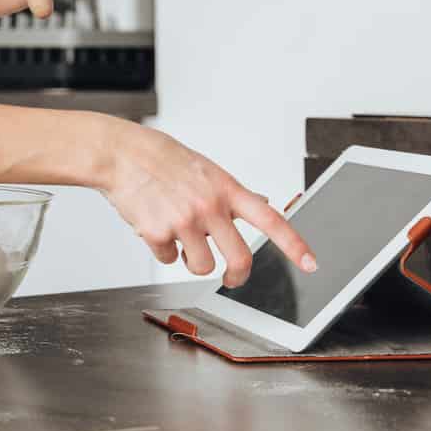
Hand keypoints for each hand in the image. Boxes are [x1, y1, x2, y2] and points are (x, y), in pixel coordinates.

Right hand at [98, 121, 316, 286]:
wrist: (119, 153)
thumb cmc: (159, 157)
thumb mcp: (205, 169)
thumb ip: (230, 191)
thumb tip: (261, 200)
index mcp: (226, 188)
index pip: (270, 219)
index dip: (294, 245)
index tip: (311, 264)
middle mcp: (209, 206)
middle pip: (240, 260)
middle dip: (236, 276)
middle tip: (231, 277)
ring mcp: (184, 221)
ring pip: (202, 266)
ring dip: (192, 260)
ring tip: (179, 237)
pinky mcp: (158, 233)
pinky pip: (168, 259)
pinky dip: (162, 249)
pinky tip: (154, 226)